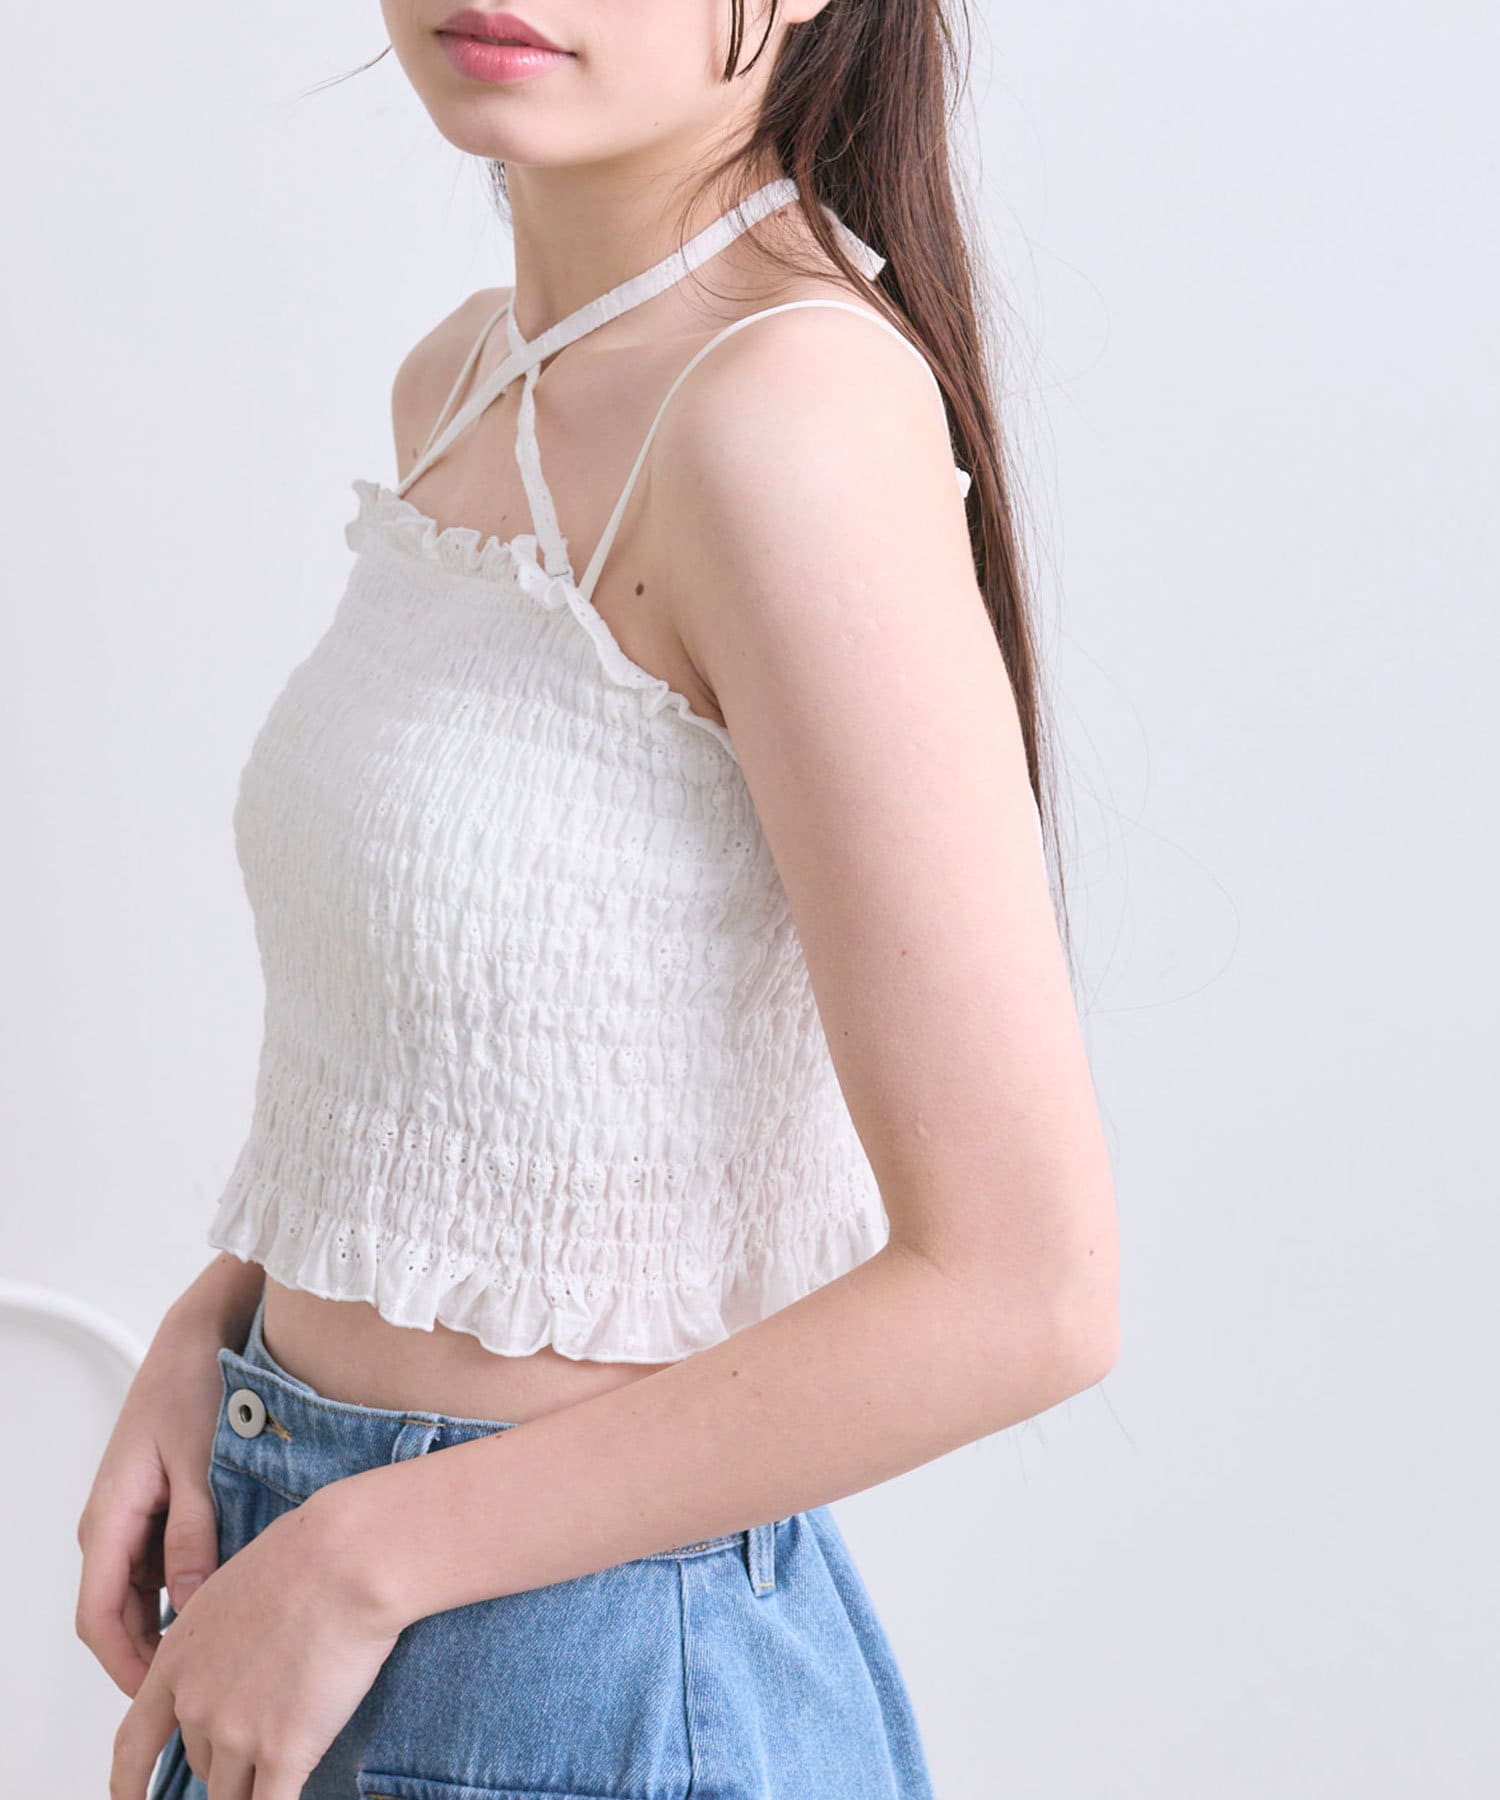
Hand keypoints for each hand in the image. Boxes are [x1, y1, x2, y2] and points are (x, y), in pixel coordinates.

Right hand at [75, 1303, 236, 1696]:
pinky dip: (179, 1588)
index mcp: (109, 1517)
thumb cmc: (193, 1384)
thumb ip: (194, 1534)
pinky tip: (220, 1596)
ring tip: (216, 1649)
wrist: (198, 1334)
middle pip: (117, 1614)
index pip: (99, 1617)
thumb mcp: (198, 1464)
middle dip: (149, 1655)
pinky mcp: (152, 1504)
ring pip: (138, 1592)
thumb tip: (189, 1602)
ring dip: (166, 1623)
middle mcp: (110, 1523)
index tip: (160, 1696)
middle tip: (200, 1683)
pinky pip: (157, 1562)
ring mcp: (130, 1515)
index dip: (125, 1665)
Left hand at [109, 1484, 401, 1798]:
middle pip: (202, 1764)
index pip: (133, 1744)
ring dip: (258, 1785)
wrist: (346, 1560)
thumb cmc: (305, 1557)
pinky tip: (289, 1792)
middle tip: (272, 1727)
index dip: (128, 1784)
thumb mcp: (232, 1591)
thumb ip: (217, 1643)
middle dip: (231, 1759)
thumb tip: (229, 1665)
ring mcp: (237, 1732)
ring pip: (234, 1794)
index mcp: (177, 1660)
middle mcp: (196, 1703)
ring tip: (292, 1752)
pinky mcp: (284, 1751)